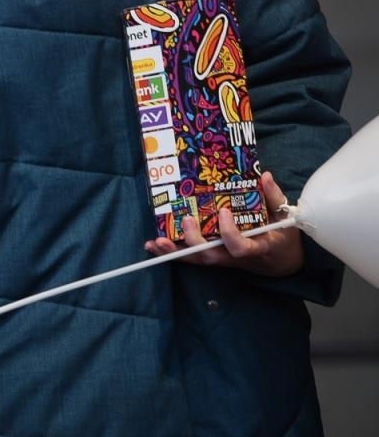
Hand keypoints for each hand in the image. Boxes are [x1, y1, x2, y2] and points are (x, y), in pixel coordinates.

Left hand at [142, 171, 303, 276]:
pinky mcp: (211, 256)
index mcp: (255, 247)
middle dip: (194, 241)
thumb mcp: (284, 218)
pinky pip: (190, 258)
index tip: (224, 212)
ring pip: (196, 259)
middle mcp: (234, 256)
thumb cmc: (281, 236)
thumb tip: (265, 176)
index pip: (239, 247)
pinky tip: (152, 245)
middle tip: (185, 220)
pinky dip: (170, 252)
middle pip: (211, 255)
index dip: (229, 234)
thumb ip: (274, 198)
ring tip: (155, 241)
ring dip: (174, 251)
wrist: (280, 261)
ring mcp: (221, 258)